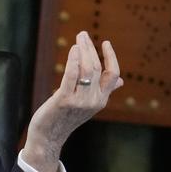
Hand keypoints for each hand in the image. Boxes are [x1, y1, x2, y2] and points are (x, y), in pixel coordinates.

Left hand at [22, 31, 123, 171]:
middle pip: (98, 68)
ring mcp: (80, 101)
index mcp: (101, 100)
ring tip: (78, 39)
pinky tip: (73, 50)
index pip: (113, 75)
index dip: (111, 57)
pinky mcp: (65, 100)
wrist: (49, 137)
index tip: (105, 42)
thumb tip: (121, 81)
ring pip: (87, 70)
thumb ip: (103, 91)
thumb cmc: (65, 117)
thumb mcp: (87, 104)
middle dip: (91, 49)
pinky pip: (72, 77)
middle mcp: (94, 100)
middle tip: (83, 35)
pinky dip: (74, 61)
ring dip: (83, 51)